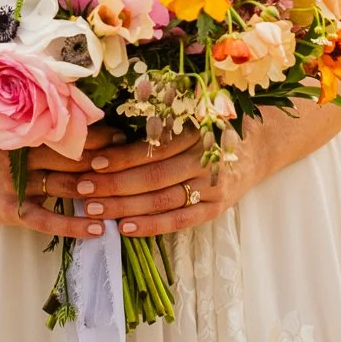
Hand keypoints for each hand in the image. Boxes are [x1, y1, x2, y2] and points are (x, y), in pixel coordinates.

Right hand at [0, 122, 127, 237]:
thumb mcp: (14, 128)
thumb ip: (43, 124)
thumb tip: (90, 117)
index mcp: (27, 131)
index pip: (69, 131)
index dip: (97, 134)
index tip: (124, 134)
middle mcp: (25, 154)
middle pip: (71, 155)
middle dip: (103, 158)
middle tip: (134, 159)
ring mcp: (17, 183)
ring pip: (64, 184)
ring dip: (96, 189)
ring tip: (126, 194)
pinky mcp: (12, 211)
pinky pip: (47, 219)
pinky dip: (73, 225)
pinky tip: (97, 228)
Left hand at [26, 124, 265, 235]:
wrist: (257, 146)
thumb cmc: (210, 126)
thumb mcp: (191, 113)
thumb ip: (159, 118)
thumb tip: (109, 128)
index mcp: (196, 130)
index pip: (153, 148)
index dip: (122, 156)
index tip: (93, 161)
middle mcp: (205, 159)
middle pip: (153, 177)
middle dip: (114, 185)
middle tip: (82, 190)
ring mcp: (212, 186)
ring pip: (162, 200)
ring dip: (125, 207)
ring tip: (94, 212)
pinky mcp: (216, 208)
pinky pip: (180, 220)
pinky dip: (152, 226)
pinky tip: (126, 228)